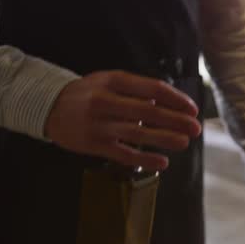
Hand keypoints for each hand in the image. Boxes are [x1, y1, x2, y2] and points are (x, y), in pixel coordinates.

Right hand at [45, 70, 201, 170]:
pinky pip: (124, 154)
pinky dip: (144, 159)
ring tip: (184, 142)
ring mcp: (99, 125)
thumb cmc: (88, 92)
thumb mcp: (110, 80)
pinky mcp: (94, 145)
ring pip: (138, 133)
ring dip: (165, 138)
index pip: (153, 89)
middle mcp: (106, 101)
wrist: (48, 106)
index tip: (193, 108)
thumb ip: (137, 89)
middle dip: (176, 120)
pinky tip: (162, 163)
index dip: (176, 99)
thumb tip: (167, 102)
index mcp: (114, 81)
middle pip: (148, 111)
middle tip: (196, 127)